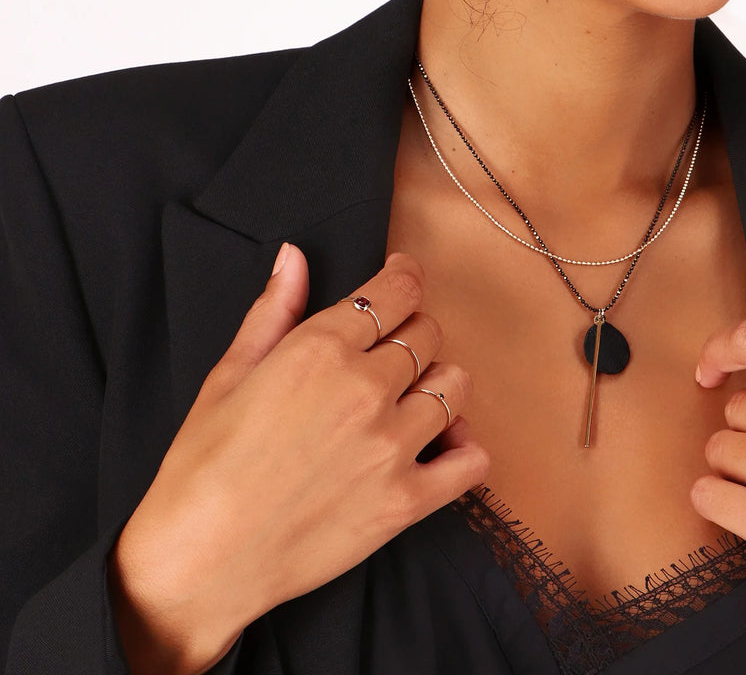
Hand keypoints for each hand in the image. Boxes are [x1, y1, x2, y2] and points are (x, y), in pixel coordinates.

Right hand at [109, 245, 489, 674]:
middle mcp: (365, 390)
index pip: (394, 293)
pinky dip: (464, 449)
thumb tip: (294, 257)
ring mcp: (391, 446)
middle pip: (427, 333)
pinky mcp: (406, 502)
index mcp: (320, 351)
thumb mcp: (227, 376)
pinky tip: (439, 446)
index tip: (404, 277)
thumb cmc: (202, 468)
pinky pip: (471, 461)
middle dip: (412, 332)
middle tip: (391, 350)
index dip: (405, 278)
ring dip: (438, 383)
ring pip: (455, 385)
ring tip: (412, 398)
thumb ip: (273, 311)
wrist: (198, 563)